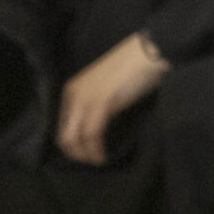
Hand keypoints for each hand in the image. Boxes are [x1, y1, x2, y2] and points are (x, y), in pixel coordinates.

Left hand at [54, 31, 170, 163]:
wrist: (150, 52)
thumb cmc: (135, 66)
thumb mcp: (108, 86)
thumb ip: (99, 101)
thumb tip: (99, 122)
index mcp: (73, 89)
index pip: (63, 125)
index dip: (72, 144)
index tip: (86, 154)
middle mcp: (74, 94)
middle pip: (64, 135)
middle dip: (75, 153)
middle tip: (91, 162)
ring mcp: (86, 98)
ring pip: (75, 137)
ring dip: (85, 155)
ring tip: (98, 161)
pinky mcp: (101, 103)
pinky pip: (92, 134)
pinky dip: (96, 149)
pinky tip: (103, 156)